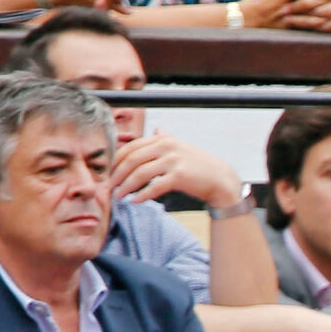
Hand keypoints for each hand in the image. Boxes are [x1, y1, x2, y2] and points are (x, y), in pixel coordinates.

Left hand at [110, 134, 237, 207]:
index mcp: (163, 139)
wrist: (221, 180)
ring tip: (119, 196)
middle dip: (117, 174)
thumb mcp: (182, 147)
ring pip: (140, 173)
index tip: (108, 172)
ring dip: (126, 186)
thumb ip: (166, 139)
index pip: (131, 147)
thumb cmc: (200, 166)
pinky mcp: (179, 177)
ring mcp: (173, 161)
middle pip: (132, 159)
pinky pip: (154, 186)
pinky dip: (142, 195)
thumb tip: (157, 130)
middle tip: (109, 186)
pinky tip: (135, 201)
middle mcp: (166, 147)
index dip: (116, 160)